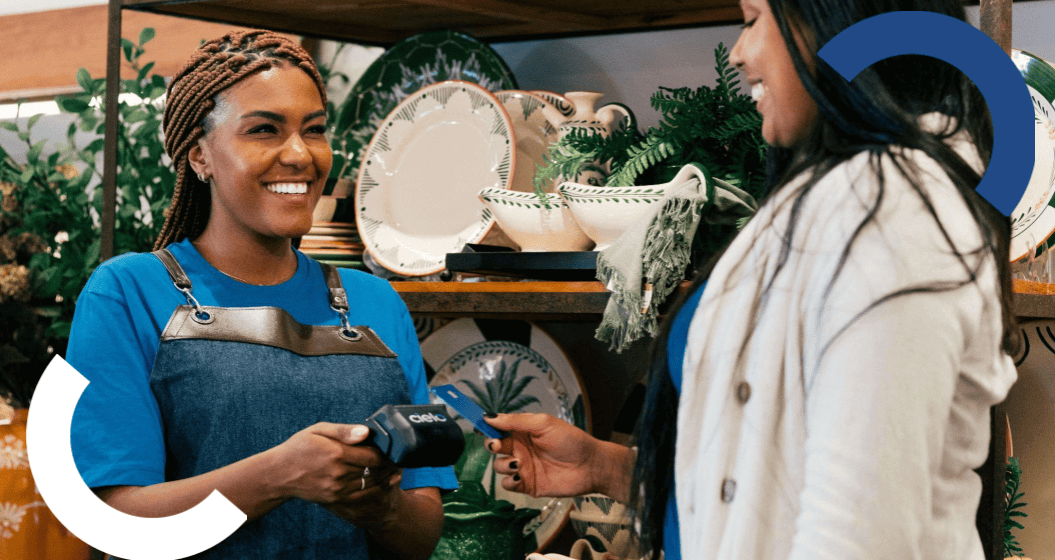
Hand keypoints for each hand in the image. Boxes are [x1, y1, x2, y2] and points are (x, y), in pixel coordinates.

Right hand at [271, 422, 399, 513]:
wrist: (279, 474)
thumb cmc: (299, 447)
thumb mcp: (319, 430)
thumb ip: (344, 431)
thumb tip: (366, 432)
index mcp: (336, 453)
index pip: (373, 457)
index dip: (386, 454)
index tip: (391, 450)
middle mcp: (338, 473)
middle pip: (374, 471)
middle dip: (387, 466)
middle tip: (395, 460)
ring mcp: (336, 489)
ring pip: (370, 485)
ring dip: (383, 478)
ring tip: (391, 471)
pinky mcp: (334, 499)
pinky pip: (360, 496)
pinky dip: (373, 490)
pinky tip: (378, 483)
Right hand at [484, 413, 630, 499]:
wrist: (590, 466)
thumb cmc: (571, 441)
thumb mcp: (543, 423)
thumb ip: (516, 420)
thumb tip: (490, 417)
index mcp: (523, 431)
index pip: (498, 427)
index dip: (487, 426)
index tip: (479, 425)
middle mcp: (520, 448)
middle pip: (494, 446)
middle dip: (491, 445)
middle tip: (497, 444)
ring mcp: (523, 467)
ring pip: (498, 466)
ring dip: (502, 464)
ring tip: (516, 462)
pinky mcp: (527, 485)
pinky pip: (508, 484)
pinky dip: (509, 480)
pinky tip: (520, 475)